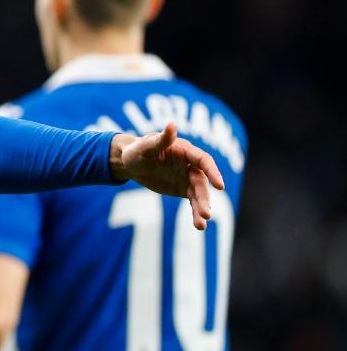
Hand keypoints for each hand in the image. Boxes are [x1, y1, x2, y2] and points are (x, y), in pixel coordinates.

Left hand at [110, 122, 225, 229]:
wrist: (131, 163)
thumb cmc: (137, 150)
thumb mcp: (145, 146)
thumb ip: (161, 139)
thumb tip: (172, 124)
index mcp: (185, 150)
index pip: (203, 160)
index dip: (212, 172)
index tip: (220, 185)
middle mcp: (190, 164)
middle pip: (201, 181)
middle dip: (204, 197)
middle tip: (206, 213)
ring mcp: (188, 177)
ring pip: (199, 194)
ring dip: (201, 207)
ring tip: (202, 224)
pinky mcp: (183, 189)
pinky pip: (193, 201)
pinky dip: (195, 213)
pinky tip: (199, 226)